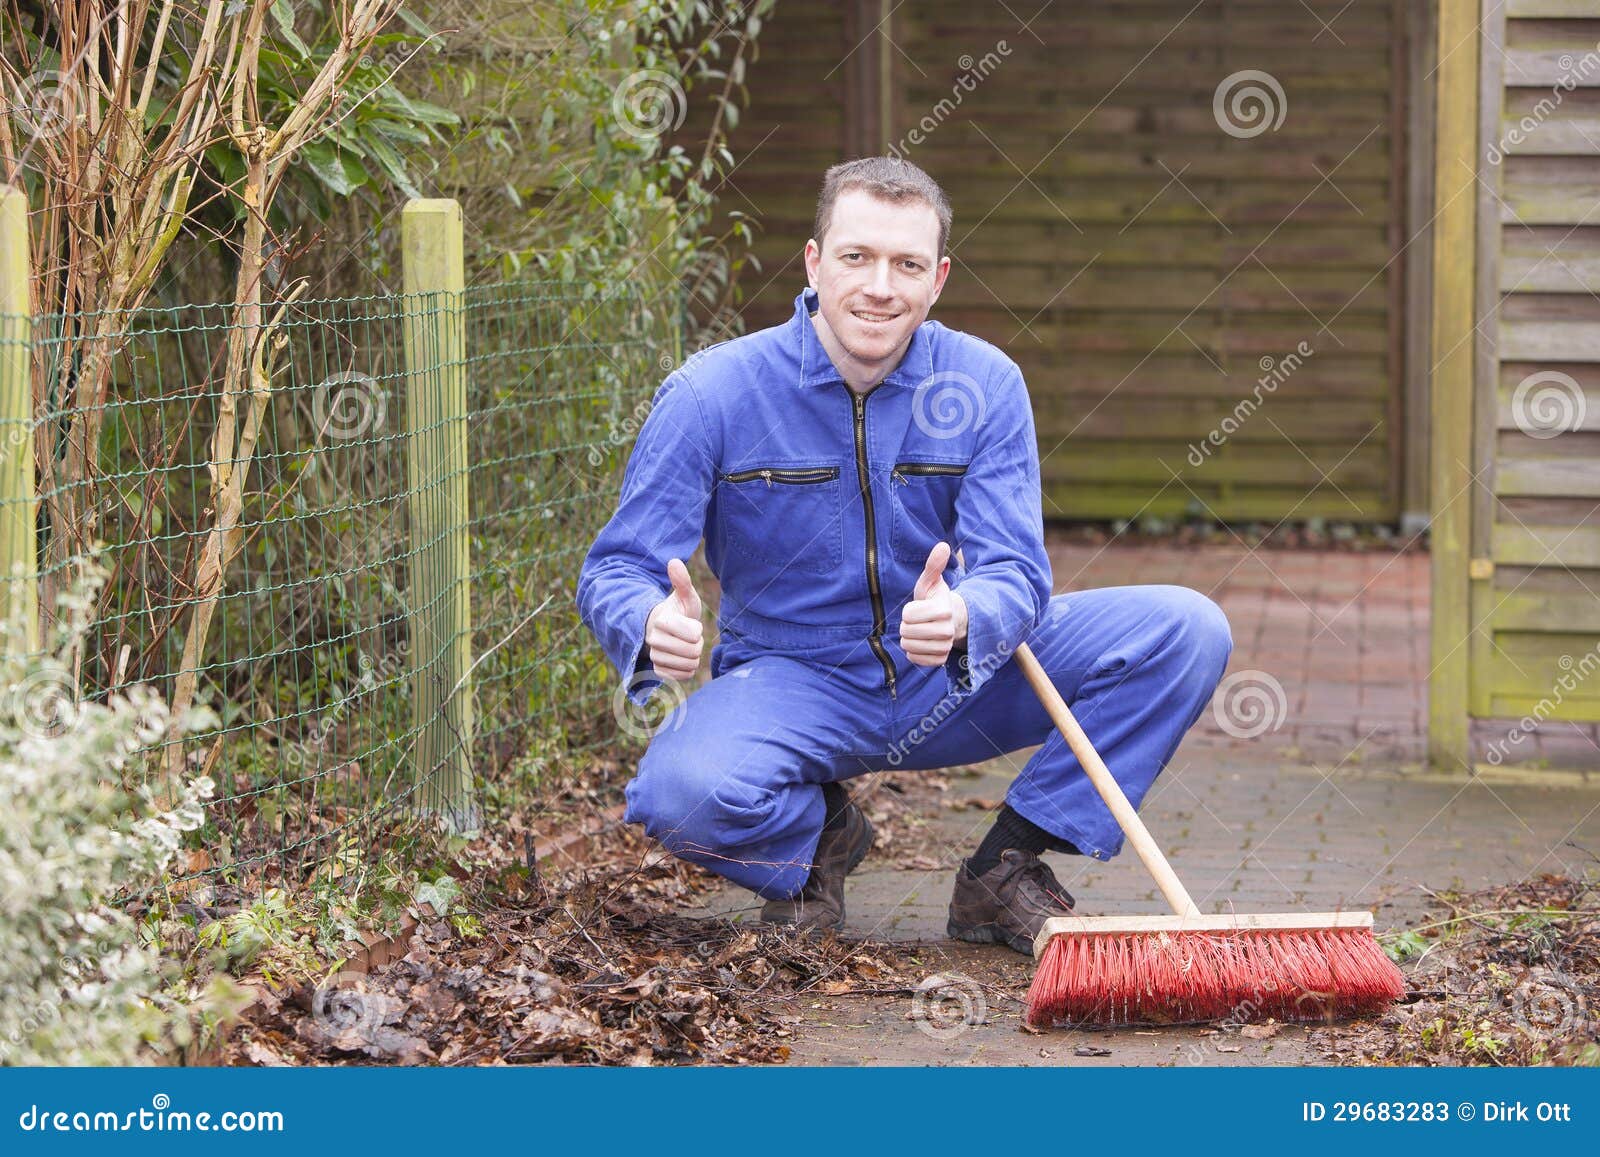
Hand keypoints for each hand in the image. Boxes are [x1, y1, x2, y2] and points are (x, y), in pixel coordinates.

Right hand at [644, 558, 703, 681]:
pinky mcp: (658, 671)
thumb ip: (682, 581)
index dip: (697, 629)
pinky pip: (683, 677)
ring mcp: (655, 656)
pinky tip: (681, 659)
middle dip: (697, 644)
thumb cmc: (678, 612)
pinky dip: (687, 669)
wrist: (663, 630)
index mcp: (661, 620)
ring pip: (689, 665)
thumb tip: (674, 561)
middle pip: (693, 651)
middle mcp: (654, 639)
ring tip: (685, 646)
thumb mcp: (684, 596)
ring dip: (693, 657)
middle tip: (689, 636)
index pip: (694, 634)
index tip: (690, 624)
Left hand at [899, 541, 967, 666]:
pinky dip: (912, 652)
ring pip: (908, 646)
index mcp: (943, 610)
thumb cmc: (934, 599)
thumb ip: (933, 565)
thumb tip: (942, 545)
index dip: (908, 610)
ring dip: (909, 638)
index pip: (908, 615)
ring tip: (919, 631)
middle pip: (906, 631)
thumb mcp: (930, 581)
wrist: (949, 621)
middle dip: (906, 625)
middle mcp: (947, 631)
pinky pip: (914, 659)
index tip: (919, 607)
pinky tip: (921, 643)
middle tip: (918, 620)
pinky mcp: (940, 660)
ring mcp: (944, 647)